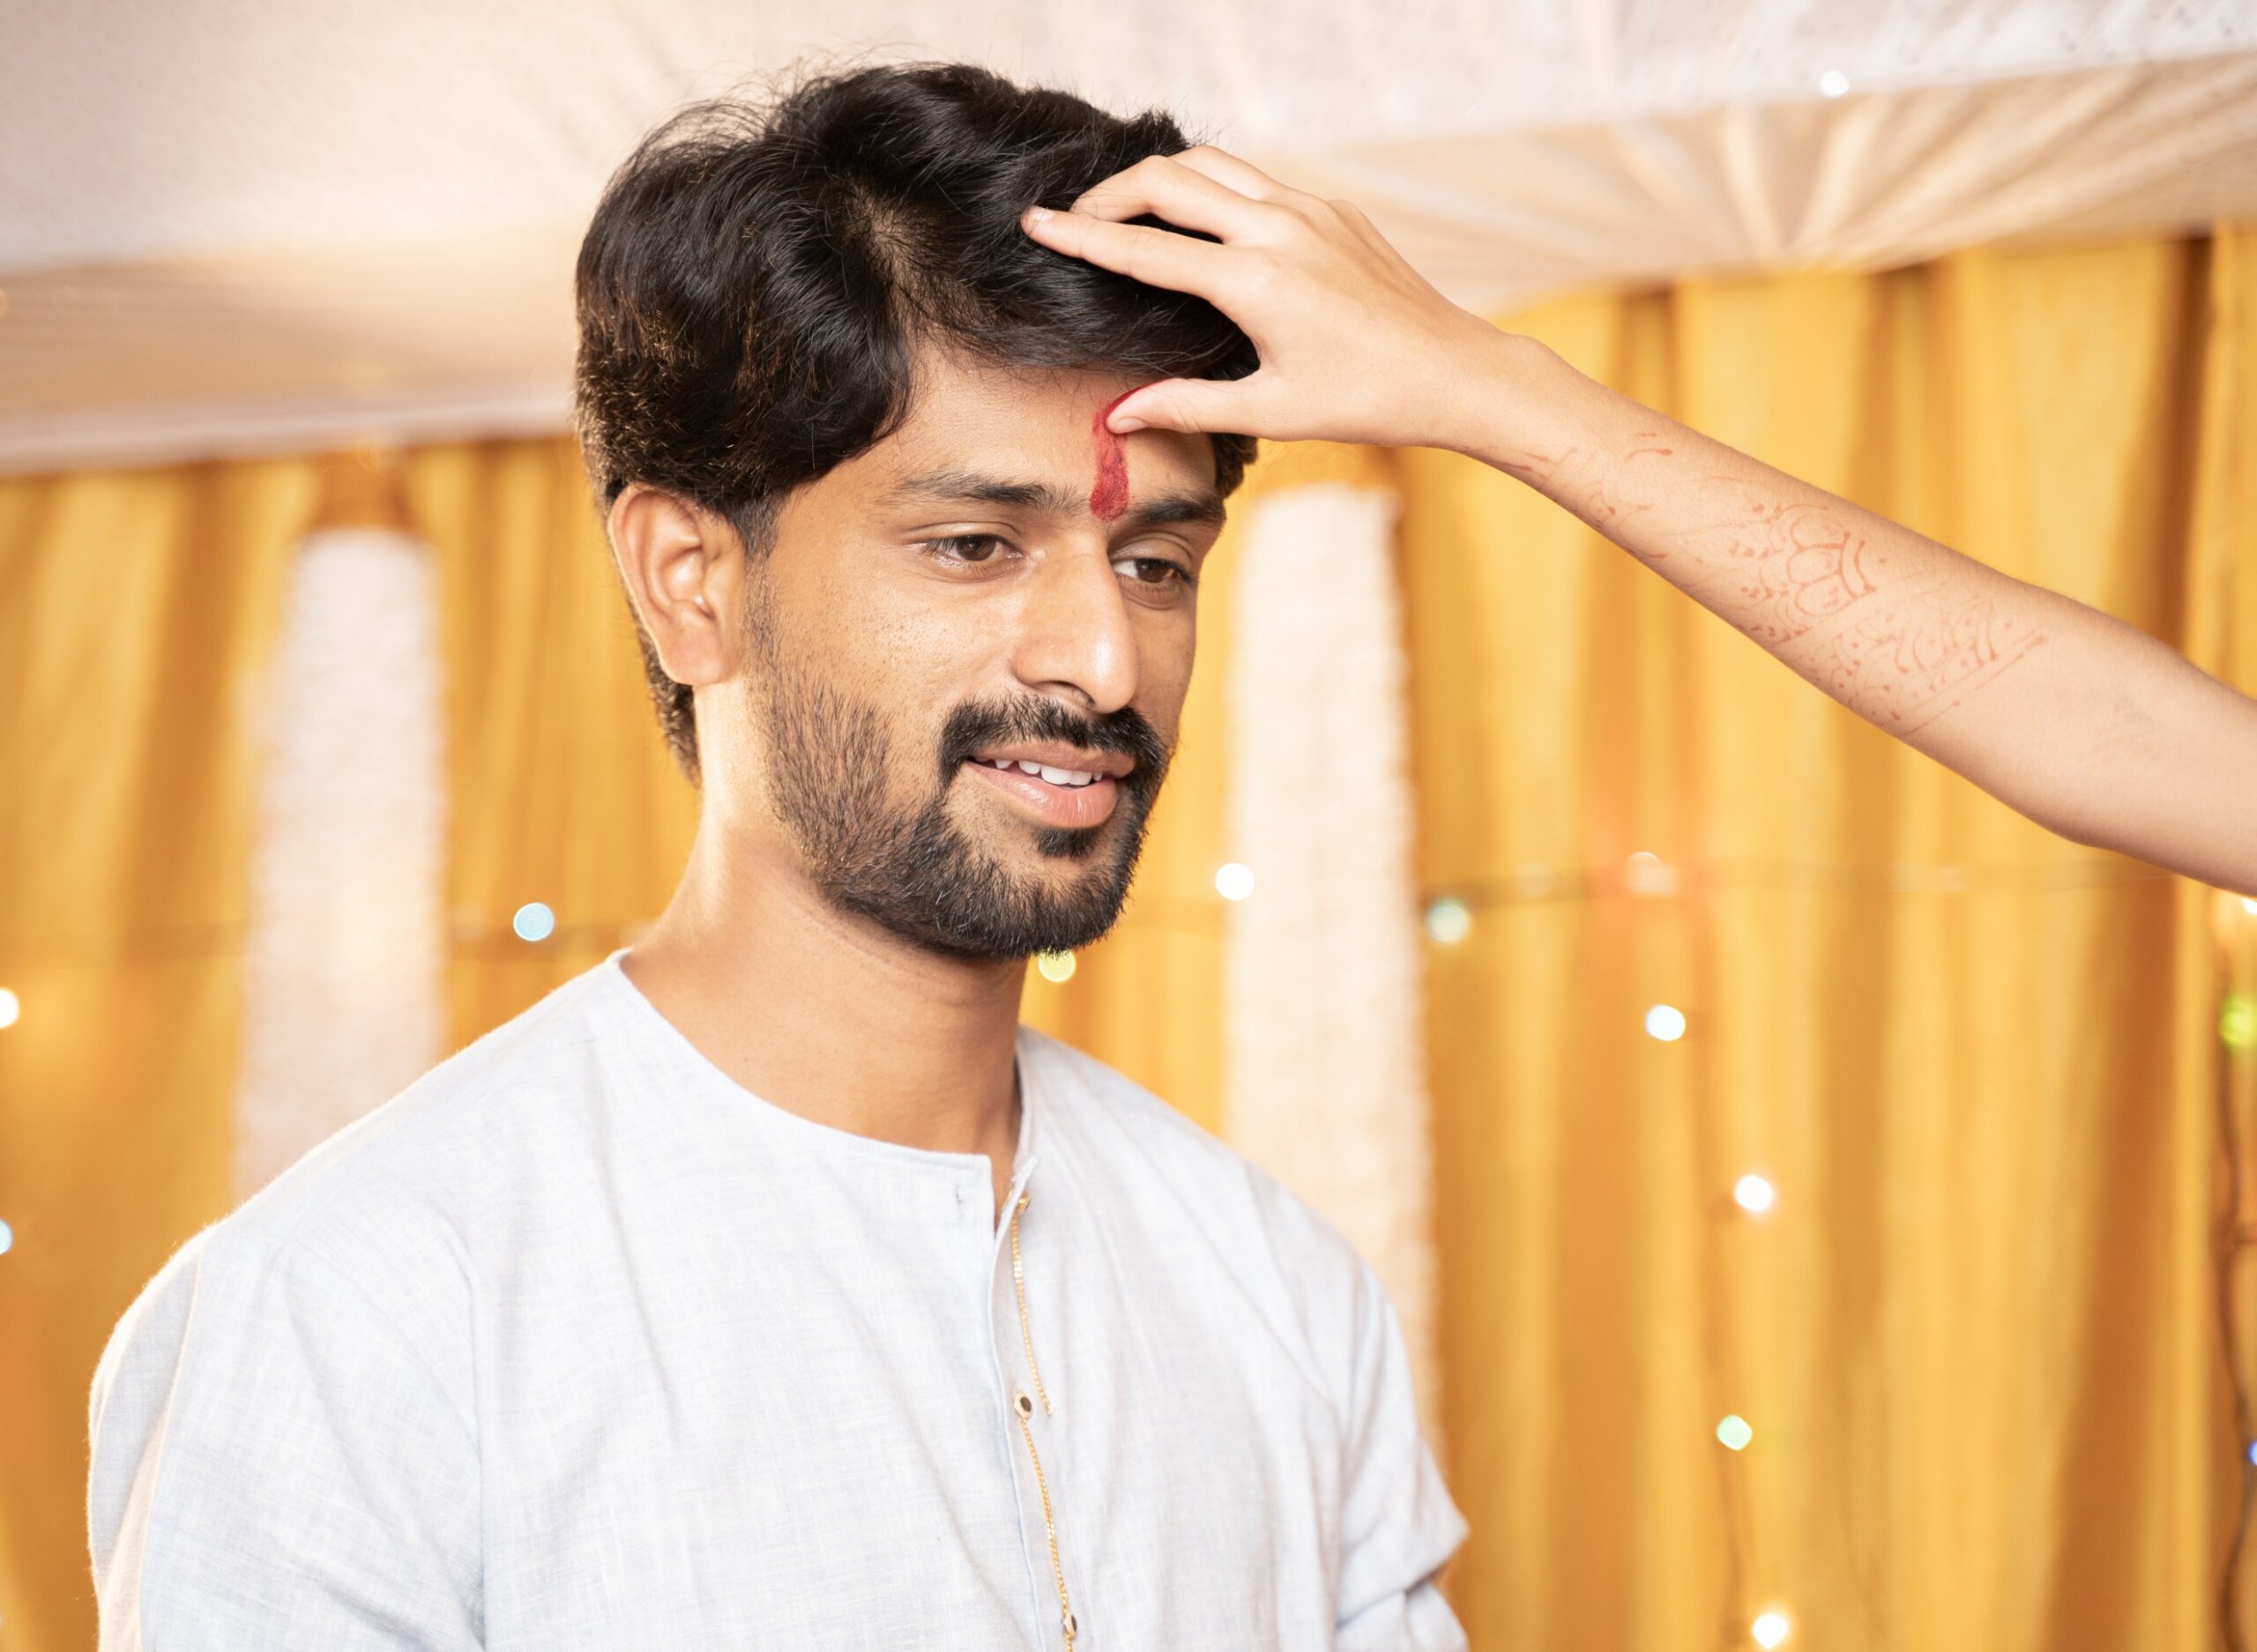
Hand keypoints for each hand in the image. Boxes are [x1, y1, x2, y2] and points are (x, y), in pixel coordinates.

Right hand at [1019, 147, 1519, 450]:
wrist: (1453, 370)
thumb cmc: (1365, 400)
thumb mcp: (1269, 411)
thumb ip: (1185, 407)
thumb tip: (1118, 417)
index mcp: (1255, 281)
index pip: (1144, 249)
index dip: (1081, 237)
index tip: (1035, 223)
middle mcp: (1279, 230)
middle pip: (1168, 178)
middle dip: (1110, 193)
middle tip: (1074, 218)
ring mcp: (1309, 210)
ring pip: (1211, 164)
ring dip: (1160, 178)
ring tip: (1126, 209)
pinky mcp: (1332, 210)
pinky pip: (1255, 179)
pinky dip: (1211, 186)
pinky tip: (1197, 219)